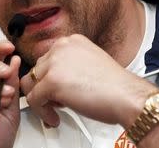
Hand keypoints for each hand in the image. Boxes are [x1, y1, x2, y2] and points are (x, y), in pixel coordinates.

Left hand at [20, 34, 153, 126]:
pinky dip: (41, 113)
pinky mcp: (51, 81)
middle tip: (57, 102)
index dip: (50, 77)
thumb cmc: (115, 86)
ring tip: (55, 110)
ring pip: (31, 84)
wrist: (127, 96)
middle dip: (44, 88)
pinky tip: (55, 118)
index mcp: (71, 41)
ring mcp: (55, 63)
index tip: (57, 89)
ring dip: (40, 100)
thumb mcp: (89, 63)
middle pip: (36, 70)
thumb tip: (56, 77)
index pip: (47, 58)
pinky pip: (33, 100)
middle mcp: (61, 47)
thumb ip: (70, 65)